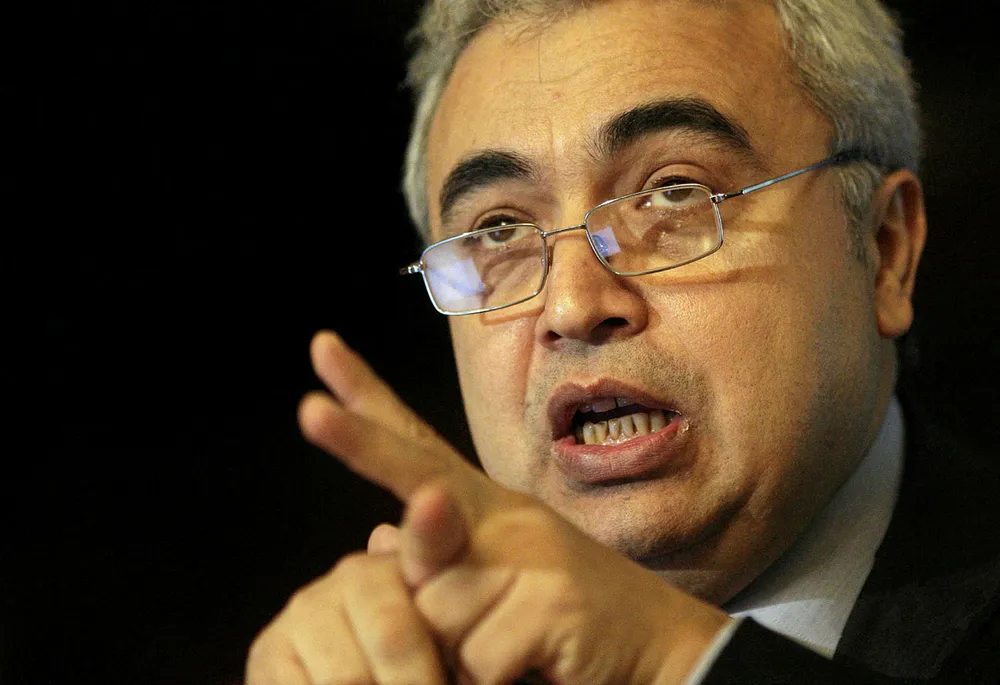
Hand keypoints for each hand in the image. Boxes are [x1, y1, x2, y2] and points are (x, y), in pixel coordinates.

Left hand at [246, 331, 730, 683]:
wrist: (666, 652)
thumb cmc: (568, 623)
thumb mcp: (499, 587)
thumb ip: (442, 561)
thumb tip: (373, 534)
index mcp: (489, 508)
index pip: (420, 446)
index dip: (369, 404)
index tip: (322, 350)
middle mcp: (506, 515)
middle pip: (418, 480)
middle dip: (358, 444)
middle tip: (305, 411)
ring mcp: (531, 552)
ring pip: (434, 602)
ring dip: (457, 648)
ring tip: (517, 647)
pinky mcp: (551, 599)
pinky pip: (476, 654)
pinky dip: (494, 676)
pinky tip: (541, 664)